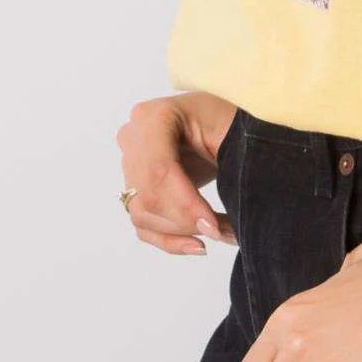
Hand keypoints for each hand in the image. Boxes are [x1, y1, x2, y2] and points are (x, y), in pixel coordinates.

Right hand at [116, 94, 237, 256]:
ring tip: (224, 232)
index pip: (160, 171)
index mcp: (153, 117)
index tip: (215, 227)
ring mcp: (130, 163)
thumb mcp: (232, 129)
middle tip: (226, 232)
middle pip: (150, 196)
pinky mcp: (135, 187)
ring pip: (143, 215)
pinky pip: (143, 225)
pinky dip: (172, 241)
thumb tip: (215, 219)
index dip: (186, 205)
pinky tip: (197, 244)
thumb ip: (224, 166)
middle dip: (188, 222)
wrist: (222, 119)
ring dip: (184, 233)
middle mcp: (133, 138)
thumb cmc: (229, 117)